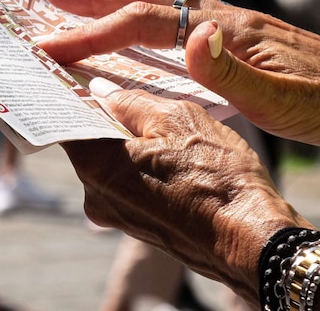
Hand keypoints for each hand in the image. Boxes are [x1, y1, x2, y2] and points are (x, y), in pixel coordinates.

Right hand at [37, 0, 319, 154]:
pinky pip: (176, 10)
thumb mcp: (288, 103)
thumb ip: (234, 73)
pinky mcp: (237, 34)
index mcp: (228, 31)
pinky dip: (143, 5)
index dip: (93, 34)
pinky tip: (139, 17)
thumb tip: (189, 39)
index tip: (51, 47)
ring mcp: (231, 22)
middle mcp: (224, 16)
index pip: (144, 24)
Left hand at [62, 79, 308, 303]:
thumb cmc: (218, 177)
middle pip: (88, 142)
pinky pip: (130, 184)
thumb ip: (130, 101)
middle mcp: (95, 195)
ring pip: (111, 164)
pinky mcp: (139, 226)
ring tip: (159, 123)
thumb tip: (99, 91)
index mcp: (95, 165)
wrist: (254, 242)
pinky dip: (143, 165)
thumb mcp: (177, 119)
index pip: (65, 121)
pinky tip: (171, 153)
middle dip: (106, 117)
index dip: (73, 96)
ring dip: (128, 142)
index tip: (81, 77)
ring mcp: (116, 215)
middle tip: (127, 91)